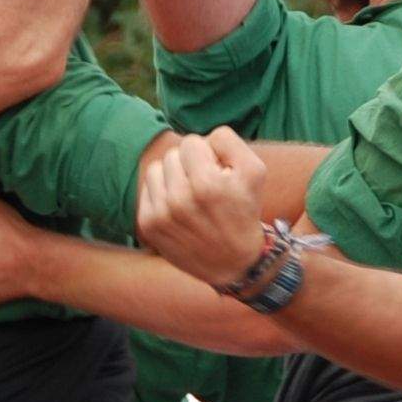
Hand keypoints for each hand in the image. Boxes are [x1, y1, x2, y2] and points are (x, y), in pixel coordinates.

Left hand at [135, 131, 271, 286]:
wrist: (234, 263)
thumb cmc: (244, 210)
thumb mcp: (254, 171)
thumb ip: (228, 141)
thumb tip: (200, 138)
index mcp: (207, 184)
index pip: (193, 142)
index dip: (209, 154)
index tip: (219, 173)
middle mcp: (180, 199)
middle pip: (173, 154)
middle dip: (190, 165)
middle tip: (206, 186)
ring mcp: (161, 214)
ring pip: (156, 168)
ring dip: (173, 176)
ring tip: (190, 194)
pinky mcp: (148, 225)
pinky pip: (147, 189)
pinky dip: (162, 193)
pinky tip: (179, 208)